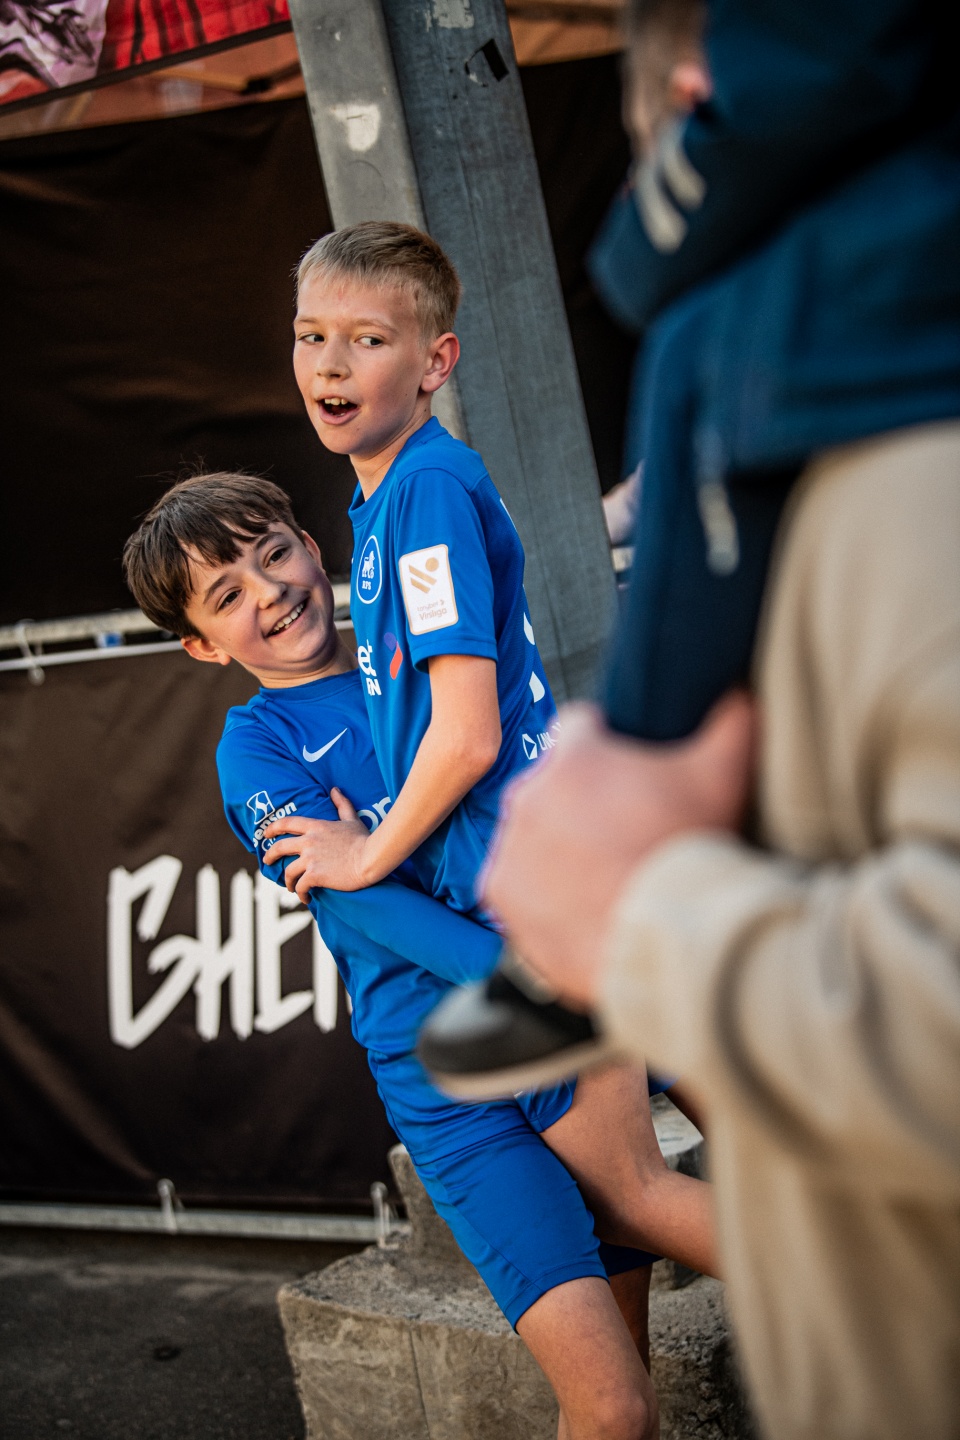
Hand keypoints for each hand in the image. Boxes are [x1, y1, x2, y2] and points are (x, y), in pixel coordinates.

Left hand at [260, 789, 371, 901]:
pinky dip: (301, 894)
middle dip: (270, 855)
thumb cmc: (363, 839)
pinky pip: (301, 886)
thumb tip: (335, 790)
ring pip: (288, 872)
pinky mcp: (315, 875)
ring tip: (291, 887)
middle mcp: (309, 841)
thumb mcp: (351, 819)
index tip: (265, 835)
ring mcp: (311, 859)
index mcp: (315, 827)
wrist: (371, 858)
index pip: (287, 823)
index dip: (273, 828)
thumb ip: (342, 804)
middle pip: (279, 847)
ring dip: (288, 881)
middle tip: (267, 861)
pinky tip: (306, 898)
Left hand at [479, 691, 756, 1009]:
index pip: (578, 726)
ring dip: (557, 846)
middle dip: (580, 800)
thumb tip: (743, 692)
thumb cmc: (691, 850)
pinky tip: (576, 904)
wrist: (665, 940)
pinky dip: (538, 892)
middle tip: (620, 833)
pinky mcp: (497, 892)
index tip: (626, 774)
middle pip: (552, 784)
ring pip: (531, 833)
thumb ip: (732, 721)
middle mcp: (529, 792)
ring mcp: (510, 843)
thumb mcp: (723, 776)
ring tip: (601, 874)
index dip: (605, 745)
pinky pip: (513, 882)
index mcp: (574, 755)